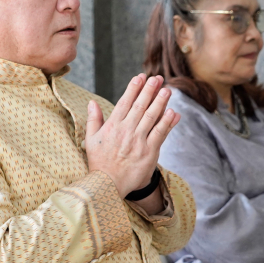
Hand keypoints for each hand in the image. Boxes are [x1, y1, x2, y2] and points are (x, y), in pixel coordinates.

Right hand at [86, 74, 180, 197]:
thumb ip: (93, 119)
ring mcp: (138, 141)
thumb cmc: (99, 162)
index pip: (125, 102)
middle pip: (140, 106)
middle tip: (157, 78)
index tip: (141, 77)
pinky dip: (167, 123)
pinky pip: (160, 134)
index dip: (134, 88)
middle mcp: (126, 131)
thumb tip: (92, 102)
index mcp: (112, 126)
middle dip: (149, 90)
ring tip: (167, 90)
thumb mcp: (90, 140)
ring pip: (151, 117)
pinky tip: (173, 112)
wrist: (107, 185)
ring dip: (160, 102)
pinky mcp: (149, 152)